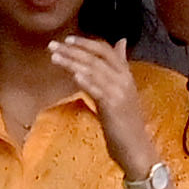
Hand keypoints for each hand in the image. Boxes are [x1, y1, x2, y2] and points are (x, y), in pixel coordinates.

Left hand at [51, 33, 157, 174]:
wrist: (136, 148)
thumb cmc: (125, 122)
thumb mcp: (122, 91)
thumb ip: (118, 68)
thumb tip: (121, 42)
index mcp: (126, 75)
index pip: (106, 51)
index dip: (87, 43)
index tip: (67, 39)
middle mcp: (124, 80)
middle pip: (97, 58)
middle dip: (73, 50)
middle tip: (53, 45)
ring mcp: (120, 93)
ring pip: (94, 71)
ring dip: (72, 62)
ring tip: (54, 57)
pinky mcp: (114, 106)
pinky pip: (98, 90)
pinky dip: (86, 81)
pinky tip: (74, 75)